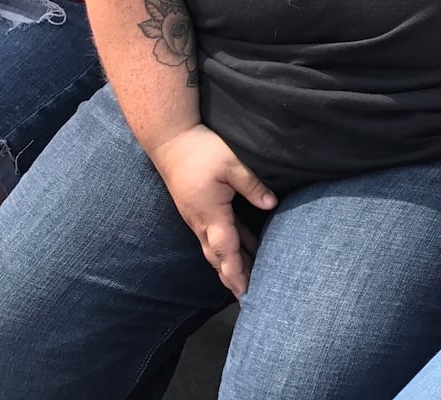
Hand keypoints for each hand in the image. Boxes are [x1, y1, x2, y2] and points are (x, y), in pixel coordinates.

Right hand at [148, 125, 276, 298]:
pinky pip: (215, 236)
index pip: (226, 251)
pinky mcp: (199, 210)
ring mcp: (198, 217)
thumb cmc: (200, 150)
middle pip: (219, 257)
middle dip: (233, 279)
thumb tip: (271, 204)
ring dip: (231, 266)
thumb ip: (251, 185)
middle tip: (249, 298)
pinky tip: (245, 249)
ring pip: (216, 249)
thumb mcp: (231, 164)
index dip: (237, 273)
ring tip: (248, 282)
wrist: (170, 141)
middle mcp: (201, 222)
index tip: (245, 294)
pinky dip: (229, 248)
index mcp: (210, 214)